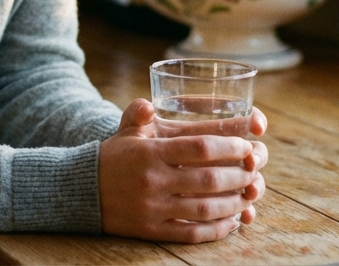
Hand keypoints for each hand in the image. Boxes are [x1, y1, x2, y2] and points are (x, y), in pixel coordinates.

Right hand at [98, 99, 267, 242]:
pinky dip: (216, 229)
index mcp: (150, 153)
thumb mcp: (125, 131)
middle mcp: (153, 181)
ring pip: (205, 209)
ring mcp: (153, 208)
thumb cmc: (114, 157)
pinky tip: (232, 221)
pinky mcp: (153, 230)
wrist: (84, 192)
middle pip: (208, 179)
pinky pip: (191, 233)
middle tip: (254, 171)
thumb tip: (150, 105)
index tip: (246, 147)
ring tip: (249, 196)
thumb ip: (138, 112)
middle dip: (239, 175)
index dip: (229, 148)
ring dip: (234, 203)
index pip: (199, 148)